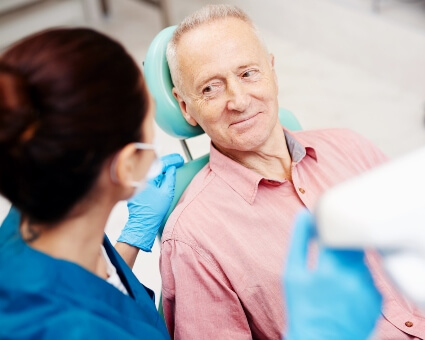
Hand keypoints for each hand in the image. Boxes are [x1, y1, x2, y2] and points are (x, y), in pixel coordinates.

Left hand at [117, 153, 183, 251]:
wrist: (142, 225)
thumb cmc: (154, 211)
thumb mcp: (167, 193)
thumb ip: (170, 178)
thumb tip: (172, 169)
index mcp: (146, 178)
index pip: (160, 163)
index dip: (172, 160)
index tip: (180, 160)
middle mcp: (139, 178)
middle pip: (155, 165)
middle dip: (167, 162)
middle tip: (178, 161)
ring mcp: (136, 183)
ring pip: (151, 171)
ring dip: (162, 168)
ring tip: (172, 167)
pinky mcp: (136, 188)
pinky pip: (147, 177)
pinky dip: (156, 175)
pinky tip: (163, 176)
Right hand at [283, 210, 381, 339]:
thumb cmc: (302, 307)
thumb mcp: (292, 273)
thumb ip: (298, 240)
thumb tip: (304, 214)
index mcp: (329, 269)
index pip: (335, 232)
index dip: (327, 229)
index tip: (321, 231)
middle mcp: (353, 279)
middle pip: (351, 243)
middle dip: (339, 244)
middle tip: (327, 256)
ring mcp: (368, 289)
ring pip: (361, 258)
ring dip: (349, 259)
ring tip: (334, 276)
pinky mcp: (378, 299)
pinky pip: (370, 275)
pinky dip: (358, 276)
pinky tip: (345, 288)